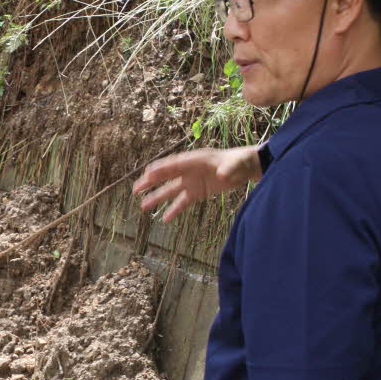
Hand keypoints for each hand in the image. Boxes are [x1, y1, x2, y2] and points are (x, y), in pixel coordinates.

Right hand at [133, 145, 261, 221]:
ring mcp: (192, 182)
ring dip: (157, 198)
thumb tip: (222, 174)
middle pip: (166, 176)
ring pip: (171, 191)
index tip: (147, 173)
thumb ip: (229, 169)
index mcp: (195, 160)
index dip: (161, 169)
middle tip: (135, 189)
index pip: (175, 164)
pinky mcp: (197, 193)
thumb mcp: (236, 164)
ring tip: (143, 206)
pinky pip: (183, 202)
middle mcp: (189, 171)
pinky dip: (174, 210)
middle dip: (150, 182)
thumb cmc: (240, 162)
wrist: (245, 168)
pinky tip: (164, 219)